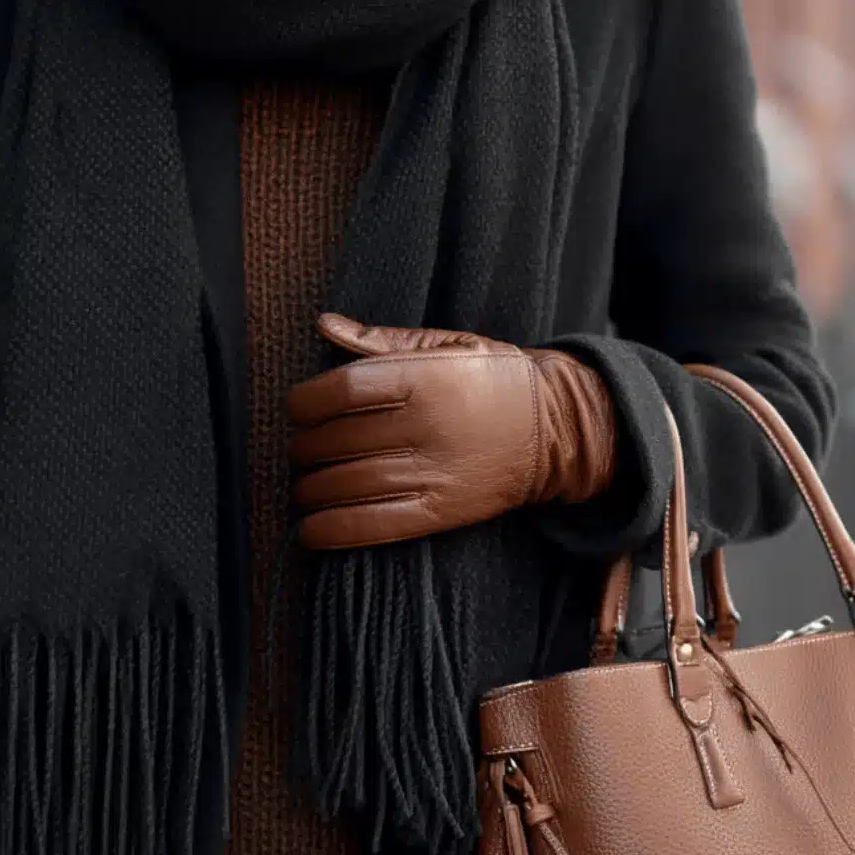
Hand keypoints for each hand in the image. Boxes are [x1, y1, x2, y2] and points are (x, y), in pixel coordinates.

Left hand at [286, 313, 617, 549]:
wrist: (556, 428)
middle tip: (301, 450)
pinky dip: (333, 530)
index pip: (343, 391)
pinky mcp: (441, 511)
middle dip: (305, 449)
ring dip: (311, 491)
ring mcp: (435, 471)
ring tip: (304, 488)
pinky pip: (375, 524)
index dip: (306, 403)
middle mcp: (428, 425)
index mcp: (425, 378)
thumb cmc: (492, 379)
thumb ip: (382, 340)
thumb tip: (324, 324)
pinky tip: (310, 530)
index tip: (297, 409)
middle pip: (339, 440)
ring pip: (349, 485)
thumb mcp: (447, 344)